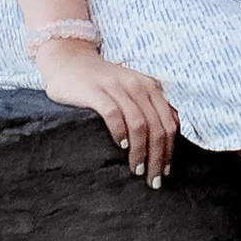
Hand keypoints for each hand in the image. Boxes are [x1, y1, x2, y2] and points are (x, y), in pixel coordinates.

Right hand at [35, 38, 177, 184]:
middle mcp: (137, 85)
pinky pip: (113, 114)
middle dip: (157, 157)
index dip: (170, 150)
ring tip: (137, 170)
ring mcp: (116, 87)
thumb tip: (172, 132)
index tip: (164, 172)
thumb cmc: (101, 82)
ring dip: (140, 151)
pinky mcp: (95, 91)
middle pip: (156, 127)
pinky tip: (121, 146)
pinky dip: (120, 132)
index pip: (168, 123)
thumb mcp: (131, 89)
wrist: (69, 59)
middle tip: (152, 180)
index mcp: (150, 87)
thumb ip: (150, 106)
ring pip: (139, 124)